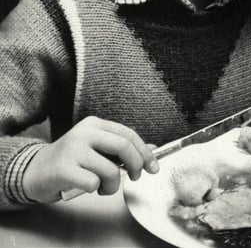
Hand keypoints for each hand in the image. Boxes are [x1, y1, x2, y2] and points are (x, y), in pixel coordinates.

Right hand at [22, 116, 156, 202]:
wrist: (34, 170)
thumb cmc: (71, 161)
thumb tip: (152, 149)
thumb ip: (120, 148)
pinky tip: (87, 187)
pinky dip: (95, 189)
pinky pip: (93, 183)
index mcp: (94, 124)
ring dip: (112, 184)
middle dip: (136, 164)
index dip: (145, 152)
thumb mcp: (96, 148)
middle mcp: (84, 133)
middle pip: (123, 146)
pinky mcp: (63, 169)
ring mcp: (72, 150)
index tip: (153, 167)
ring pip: (110, 169)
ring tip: (103, 187)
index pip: (128, 134)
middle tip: (135, 177)